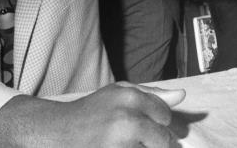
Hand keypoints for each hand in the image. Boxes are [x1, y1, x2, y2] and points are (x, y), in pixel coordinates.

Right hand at [0, 82, 185, 146]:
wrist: (55, 133)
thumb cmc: (89, 113)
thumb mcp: (118, 94)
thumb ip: (152, 95)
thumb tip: (182, 96)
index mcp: (131, 97)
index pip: (165, 117)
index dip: (157, 125)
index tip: (142, 128)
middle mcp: (128, 119)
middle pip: (164, 141)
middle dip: (155, 144)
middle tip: (132, 141)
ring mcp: (119, 144)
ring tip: (120, 143)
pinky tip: (113, 147)